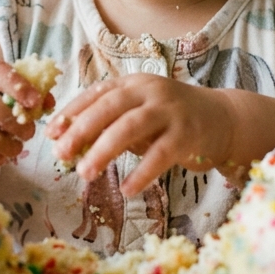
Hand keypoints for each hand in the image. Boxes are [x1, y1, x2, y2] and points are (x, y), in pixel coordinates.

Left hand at [46, 75, 236, 196]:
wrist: (224, 119)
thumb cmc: (173, 119)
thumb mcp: (140, 114)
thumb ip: (112, 124)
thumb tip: (71, 143)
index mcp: (134, 83)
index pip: (97, 93)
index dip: (72, 112)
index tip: (50, 132)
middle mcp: (151, 91)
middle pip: (109, 106)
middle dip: (81, 130)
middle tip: (60, 154)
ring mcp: (171, 111)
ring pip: (130, 127)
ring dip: (104, 150)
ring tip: (84, 172)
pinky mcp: (188, 133)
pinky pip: (160, 154)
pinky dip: (141, 173)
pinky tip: (126, 189)